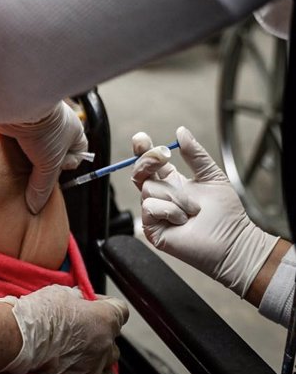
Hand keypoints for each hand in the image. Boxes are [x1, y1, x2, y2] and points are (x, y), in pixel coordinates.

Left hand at [0, 101, 87, 213]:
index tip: (57, 167)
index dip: (68, 165)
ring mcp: (38, 125)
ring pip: (34, 149)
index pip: (78, 154)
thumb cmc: (45, 128)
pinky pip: (19, 143)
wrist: (19, 104)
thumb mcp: (48, 163)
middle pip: (53, 154)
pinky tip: (11, 156)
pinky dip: (15, 150)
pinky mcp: (20, 124)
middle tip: (36, 168)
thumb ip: (43, 186)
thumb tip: (35, 207)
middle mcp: (57, 127)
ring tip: (21, 163)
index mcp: (74, 132)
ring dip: (28, 158)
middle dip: (43, 164)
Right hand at [0, 284, 127, 373]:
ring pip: (111, 356)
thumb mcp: (62, 293)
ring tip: (82, 345)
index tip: (93, 303)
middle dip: (101, 327)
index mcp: (104, 318)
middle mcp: (106, 342)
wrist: (22, 338)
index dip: (106, 303)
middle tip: (81, 323)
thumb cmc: (40, 314)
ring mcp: (97, 362)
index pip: (120, 309)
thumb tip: (81, 300)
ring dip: (100, 349)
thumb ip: (78, 298)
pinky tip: (88, 364)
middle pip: (114, 333)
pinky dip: (100, 372)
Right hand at [131, 126, 279, 296]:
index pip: (151, 164)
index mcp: (172, 183)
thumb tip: (180, 132)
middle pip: (140, 171)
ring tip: (192, 210)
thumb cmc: (226, 214)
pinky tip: (182, 220)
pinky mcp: (151, 228)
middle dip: (149, 160)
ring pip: (149, 189)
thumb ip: (195, 154)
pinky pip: (150, 207)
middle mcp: (160, 196)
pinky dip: (170, 211)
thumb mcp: (212, 175)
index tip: (141, 138)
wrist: (231, 241)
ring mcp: (154, 212)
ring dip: (176, 197)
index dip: (143, 150)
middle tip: (163, 157)